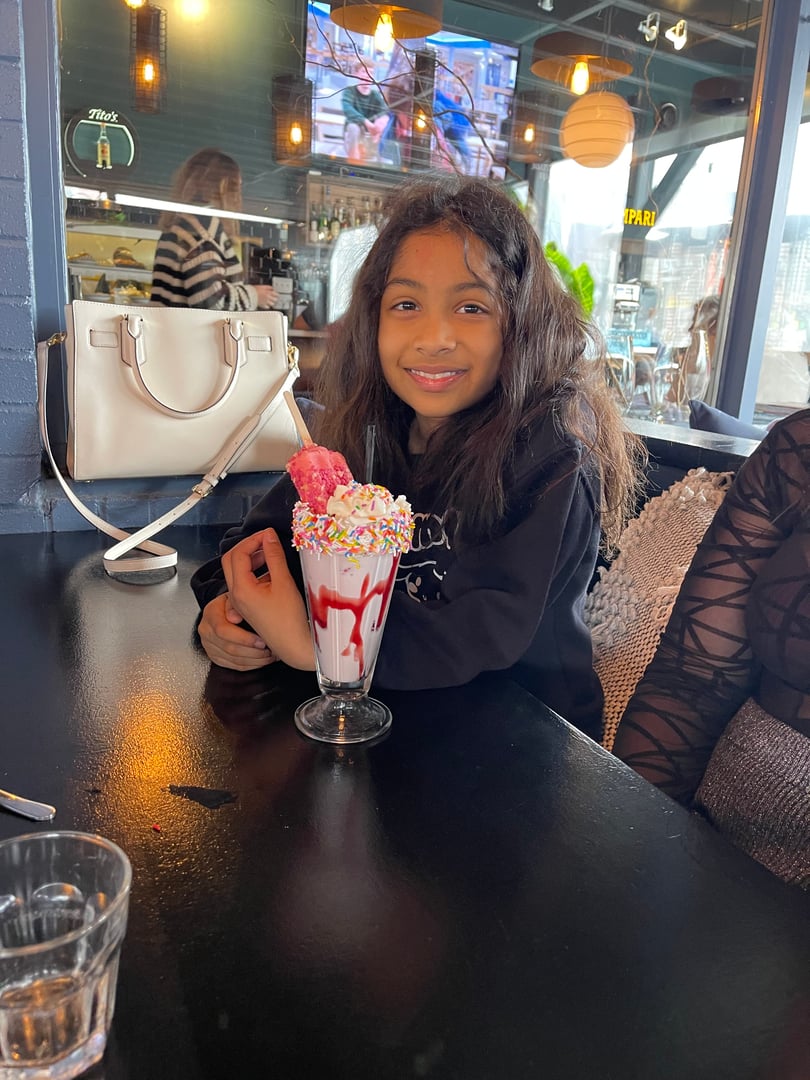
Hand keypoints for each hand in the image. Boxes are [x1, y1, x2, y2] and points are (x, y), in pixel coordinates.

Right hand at [198, 592, 274, 671]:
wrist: (226, 610)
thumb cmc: (235, 604)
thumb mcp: (236, 597)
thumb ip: (235, 605)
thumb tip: (234, 618)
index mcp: (210, 614)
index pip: (223, 631)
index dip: (244, 639)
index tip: (262, 641)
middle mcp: (207, 631)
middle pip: (229, 648)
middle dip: (253, 651)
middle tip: (270, 650)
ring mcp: (210, 646)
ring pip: (234, 659)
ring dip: (256, 660)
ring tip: (271, 655)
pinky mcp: (216, 657)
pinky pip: (235, 666)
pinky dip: (252, 665)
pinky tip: (263, 660)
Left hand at [222, 528, 314, 670]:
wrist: (293, 646)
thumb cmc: (290, 619)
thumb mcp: (284, 582)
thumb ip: (274, 556)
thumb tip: (269, 536)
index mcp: (241, 588)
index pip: (239, 553)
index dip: (253, 539)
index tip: (269, 534)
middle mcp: (236, 595)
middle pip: (231, 560)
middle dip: (248, 547)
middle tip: (266, 541)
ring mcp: (240, 602)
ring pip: (237, 571)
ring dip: (251, 559)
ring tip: (271, 554)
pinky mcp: (248, 607)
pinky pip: (244, 583)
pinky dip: (255, 572)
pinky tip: (273, 573)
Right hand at [254, 284, 277, 309]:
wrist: (249, 294)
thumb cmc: (254, 290)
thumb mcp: (262, 286)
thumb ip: (267, 287)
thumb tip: (271, 288)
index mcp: (268, 292)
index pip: (276, 293)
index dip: (276, 294)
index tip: (276, 294)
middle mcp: (268, 297)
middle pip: (275, 299)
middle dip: (275, 299)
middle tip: (274, 298)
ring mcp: (265, 301)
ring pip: (272, 304)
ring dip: (272, 303)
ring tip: (270, 302)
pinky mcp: (262, 305)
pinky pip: (267, 307)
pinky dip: (267, 306)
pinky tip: (266, 305)